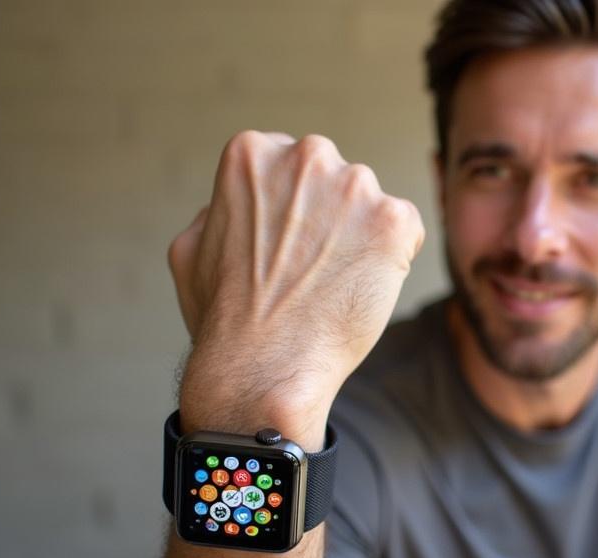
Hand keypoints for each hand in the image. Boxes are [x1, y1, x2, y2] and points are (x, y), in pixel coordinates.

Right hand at [168, 131, 424, 433]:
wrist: (265, 364)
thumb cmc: (224, 317)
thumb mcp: (191, 248)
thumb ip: (217, 212)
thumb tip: (231, 206)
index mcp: (253, 153)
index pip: (292, 166)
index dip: (293, 212)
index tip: (286, 248)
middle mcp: (307, 156)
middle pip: (336, 180)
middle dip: (331, 218)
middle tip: (311, 270)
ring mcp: (355, 185)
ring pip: (371, 207)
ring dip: (362, 240)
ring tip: (333, 286)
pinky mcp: (393, 220)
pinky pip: (406, 232)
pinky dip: (393, 261)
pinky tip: (361, 290)